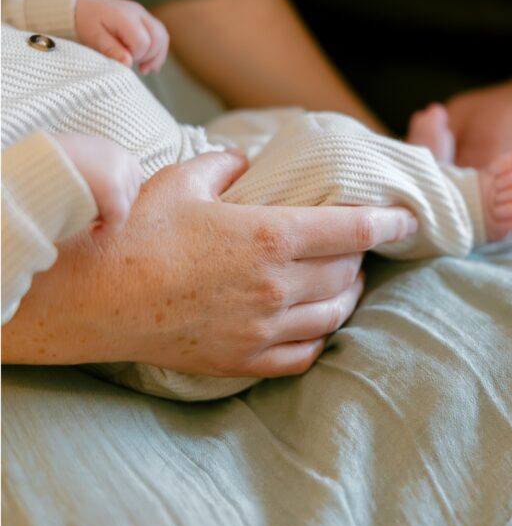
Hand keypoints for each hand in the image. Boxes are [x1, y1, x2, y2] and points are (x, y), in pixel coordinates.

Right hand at [2, 152, 417, 378]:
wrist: (94, 296)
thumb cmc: (137, 232)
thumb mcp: (184, 179)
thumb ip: (226, 167)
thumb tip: (245, 165)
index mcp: (270, 235)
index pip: (353, 229)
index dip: (387, 222)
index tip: (405, 218)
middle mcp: (276, 286)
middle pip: (347, 272)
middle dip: (361, 256)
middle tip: (356, 244)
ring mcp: (262, 329)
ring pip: (333, 314)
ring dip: (346, 294)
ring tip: (343, 280)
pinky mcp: (243, 360)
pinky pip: (304, 354)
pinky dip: (320, 336)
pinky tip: (315, 322)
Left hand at [75, 0, 168, 73]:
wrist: (82, 6)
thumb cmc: (86, 23)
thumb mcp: (93, 38)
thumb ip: (112, 50)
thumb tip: (129, 63)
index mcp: (124, 17)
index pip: (143, 42)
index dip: (136, 56)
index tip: (124, 61)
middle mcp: (138, 12)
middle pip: (158, 39)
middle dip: (149, 57)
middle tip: (137, 68)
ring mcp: (144, 14)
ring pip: (163, 36)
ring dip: (157, 55)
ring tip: (144, 68)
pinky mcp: (146, 19)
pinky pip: (161, 35)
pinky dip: (158, 50)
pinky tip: (148, 62)